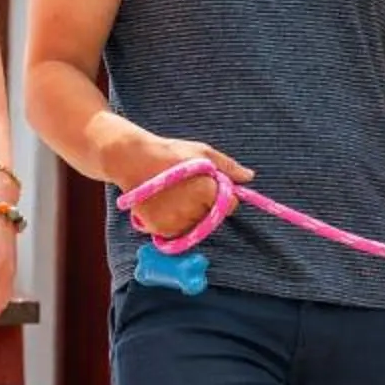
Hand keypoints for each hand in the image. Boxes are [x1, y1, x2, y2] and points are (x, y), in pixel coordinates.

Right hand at [122, 137, 252, 246]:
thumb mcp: (203, 153)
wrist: (134, 160)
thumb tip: (250, 177)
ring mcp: (177, 223)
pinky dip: (173, 222)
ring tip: (174, 195)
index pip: (230, 206)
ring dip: (189, 215)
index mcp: (208, 192)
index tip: (208, 185)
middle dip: (205, 204)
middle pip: (211, 216)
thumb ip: (228, 167)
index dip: (222, 195)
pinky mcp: (161, 230)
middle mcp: (194, 211)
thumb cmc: (170, 153)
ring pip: (194, 225)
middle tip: (187, 187)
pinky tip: (165, 205)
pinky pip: (177, 232)